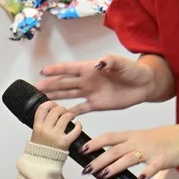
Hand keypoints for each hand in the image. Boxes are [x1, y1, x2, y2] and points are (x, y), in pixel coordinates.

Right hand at [31, 100, 82, 150]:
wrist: (42, 164)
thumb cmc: (40, 149)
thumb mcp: (35, 133)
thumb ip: (41, 122)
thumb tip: (50, 110)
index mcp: (37, 127)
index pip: (42, 108)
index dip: (50, 103)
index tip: (54, 105)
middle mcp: (46, 130)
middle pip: (55, 110)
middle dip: (62, 108)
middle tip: (64, 111)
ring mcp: (55, 136)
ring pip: (65, 117)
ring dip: (70, 114)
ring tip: (71, 116)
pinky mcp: (65, 143)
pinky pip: (75, 130)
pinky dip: (79, 125)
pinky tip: (78, 124)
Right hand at [37, 54, 161, 113]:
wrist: (144, 85)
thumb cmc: (132, 71)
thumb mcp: (122, 64)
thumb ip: (111, 62)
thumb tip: (99, 63)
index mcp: (90, 68)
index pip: (69, 69)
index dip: (56, 70)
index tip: (42, 72)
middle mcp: (86, 80)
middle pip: (64, 83)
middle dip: (49, 85)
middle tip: (34, 89)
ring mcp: (90, 92)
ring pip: (68, 95)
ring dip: (55, 97)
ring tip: (41, 100)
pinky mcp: (96, 104)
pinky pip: (80, 109)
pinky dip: (70, 112)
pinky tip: (60, 115)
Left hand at [82, 121, 178, 178]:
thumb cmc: (163, 139)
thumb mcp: (141, 137)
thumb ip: (125, 145)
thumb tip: (106, 155)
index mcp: (132, 135)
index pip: (109, 137)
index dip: (94, 143)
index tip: (81, 150)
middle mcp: (138, 141)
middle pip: (114, 150)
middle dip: (99, 160)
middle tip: (87, 169)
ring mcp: (150, 150)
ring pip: (129, 158)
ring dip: (115, 167)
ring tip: (103, 175)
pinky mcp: (162, 159)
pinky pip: (153, 167)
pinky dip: (146, 173)